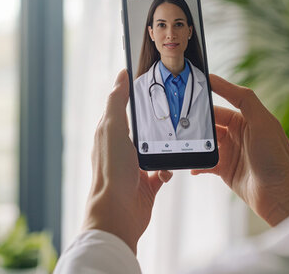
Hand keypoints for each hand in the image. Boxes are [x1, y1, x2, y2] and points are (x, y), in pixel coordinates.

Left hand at [83, 70, 172, 253]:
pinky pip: (164, 171)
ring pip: (157, 148)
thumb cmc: (111, 170)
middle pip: (144, 127)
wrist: (117, 212)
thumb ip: (117, 101)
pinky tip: (168, 169)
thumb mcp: (112, 127)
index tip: (154, 82)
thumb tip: (122, 75)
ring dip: (167, 146)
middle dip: (158, 121)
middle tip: (175, 111)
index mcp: (110, 132)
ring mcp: (135, 167)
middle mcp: (122, 148)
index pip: (123, 106)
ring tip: (177, 140)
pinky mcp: (147, 184)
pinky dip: (169, 169)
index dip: (136, 94)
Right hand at [192, 74, 288, 225]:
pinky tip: (191, 164)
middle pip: (210, 124)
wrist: (281, 196)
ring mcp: (231, 153)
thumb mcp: (262, 121)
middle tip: (177, 122)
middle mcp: (239, 135)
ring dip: (194, 143)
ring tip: (180, 142)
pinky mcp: (226, 171)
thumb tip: (216, 78)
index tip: (186, 94)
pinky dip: (196, 163)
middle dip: (194, 123)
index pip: (221, 105)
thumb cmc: (277, 158)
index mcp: (248, 120)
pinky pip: (205, 163)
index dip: (204, 101)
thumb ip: (242, 97)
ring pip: (205, 143)